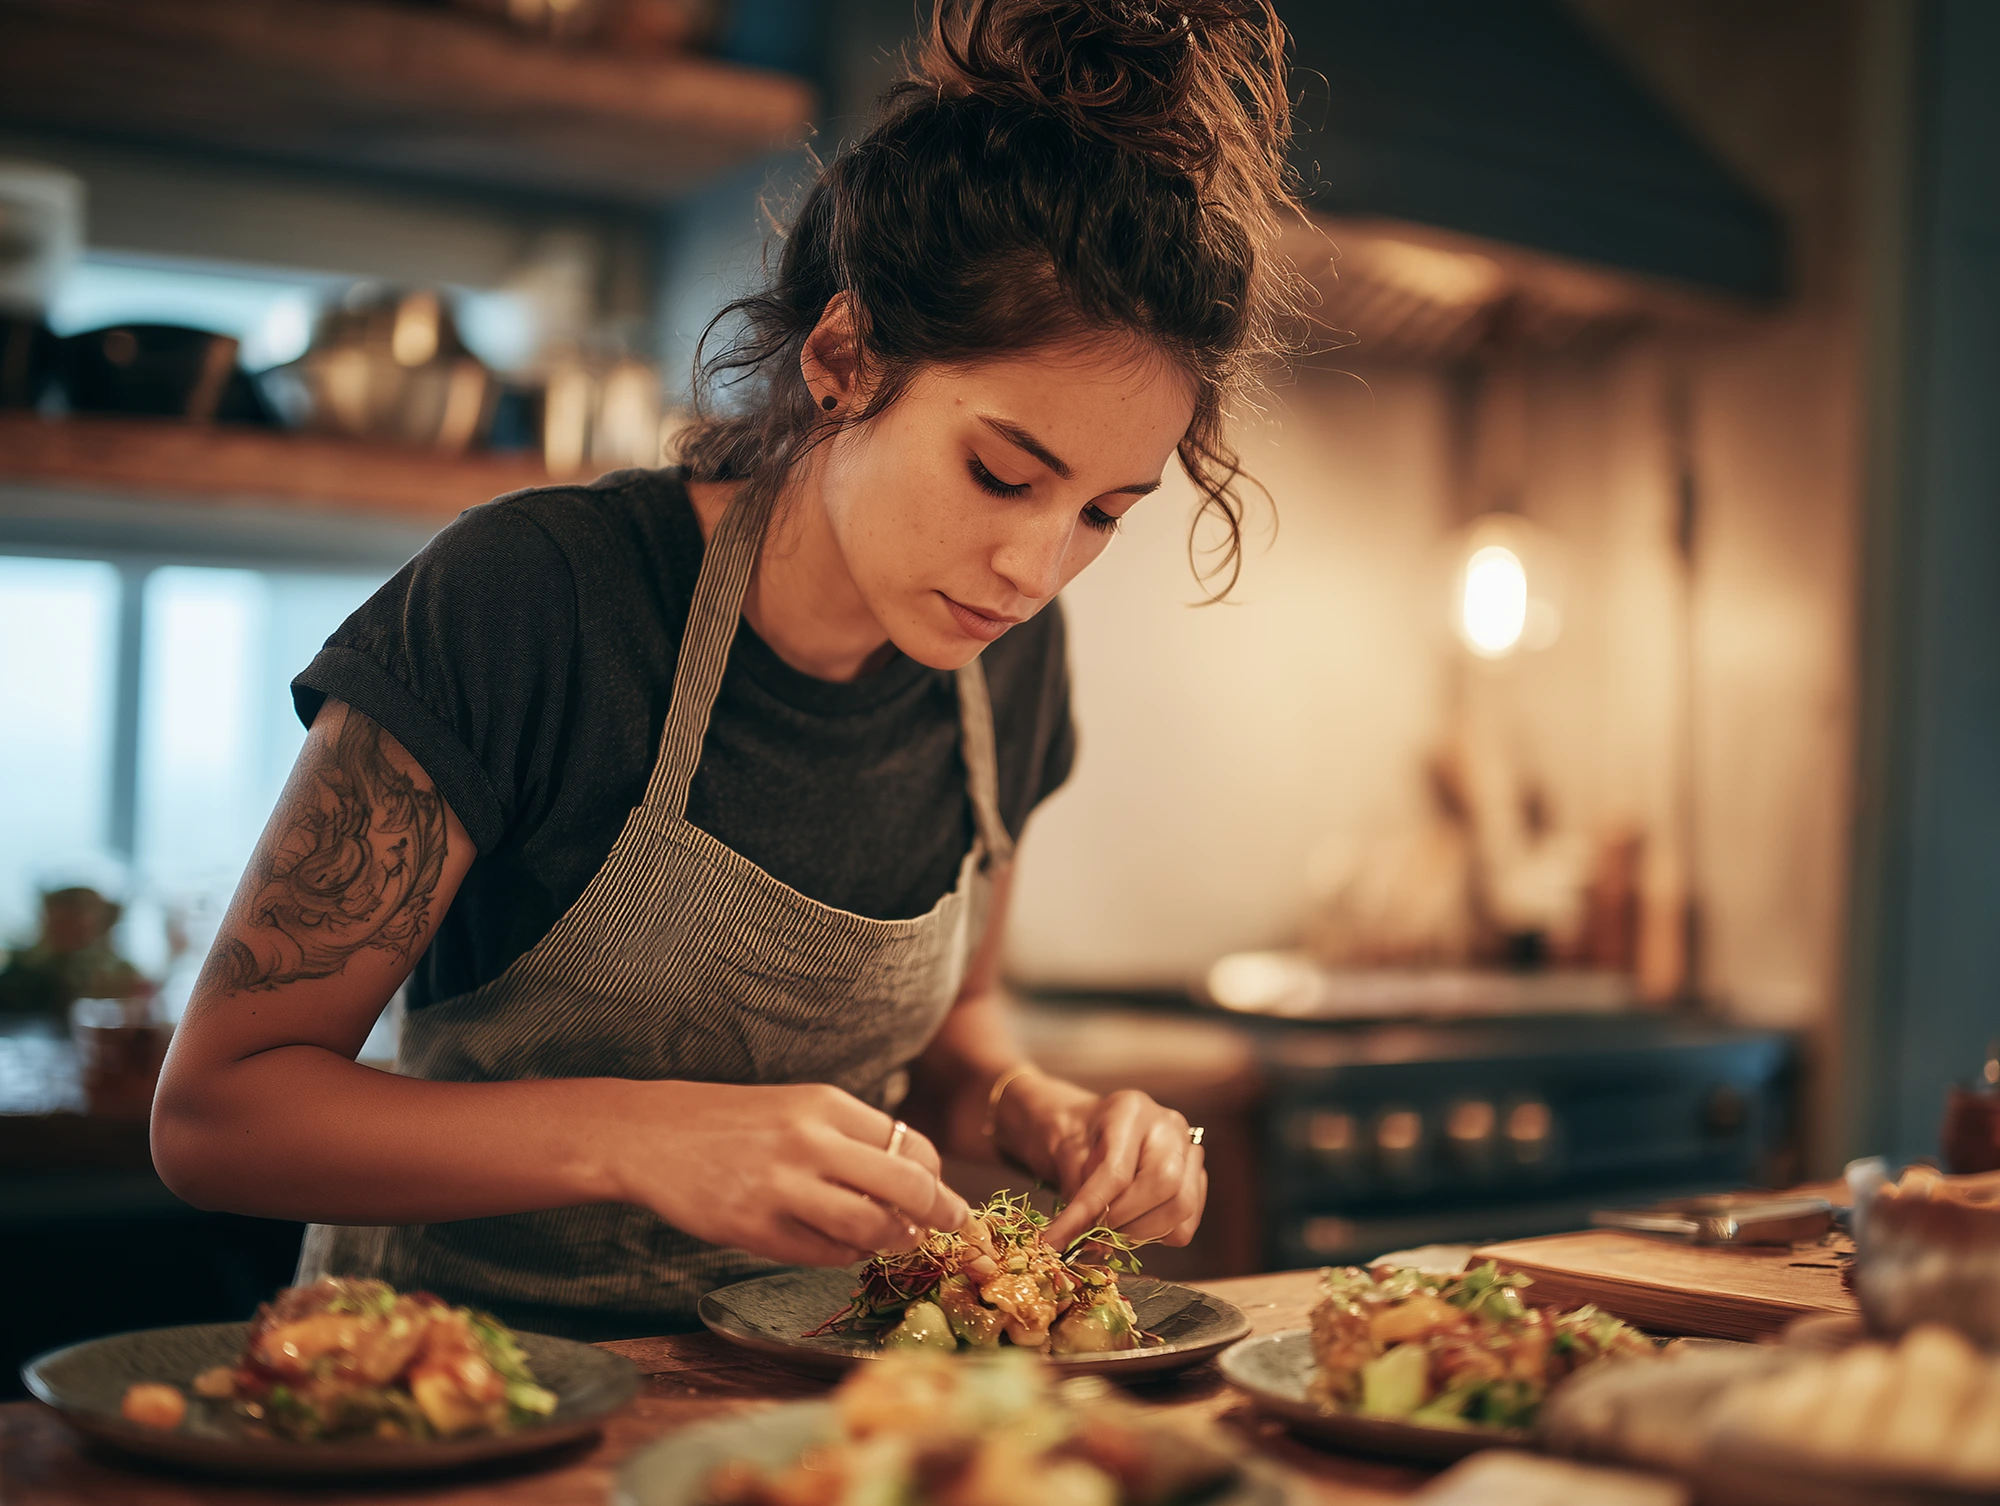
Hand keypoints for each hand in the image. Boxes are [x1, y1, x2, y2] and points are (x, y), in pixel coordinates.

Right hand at [613, 1081, 969, 1267]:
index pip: (913, 1147)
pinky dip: (845, 1255)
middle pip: (908, 1187)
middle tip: (949, 1229)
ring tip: (892, 1241)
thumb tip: (917, 1187)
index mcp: (826, 1105)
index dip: (938, 1180)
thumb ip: (853, 1141)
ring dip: (893, 1242)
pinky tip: (839, 1245)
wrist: (652, 1135)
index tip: (943, 1197)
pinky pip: (825, 1254)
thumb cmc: (736, 1124)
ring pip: (871, 1228)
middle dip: (939, 1214)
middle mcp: (810, 1141)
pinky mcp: (755, 1228)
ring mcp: (781, 1187)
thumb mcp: (799, 1110)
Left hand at [1006, 1078, 1206, 1249]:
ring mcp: (1189, 1152)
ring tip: (1109, 1231)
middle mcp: (1169, 1127)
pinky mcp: (1197, 1180)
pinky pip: (1186, 1223)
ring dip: (1140, 1232)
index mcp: (1131, 1111)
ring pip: (1181, 1206)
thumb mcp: (1060, 1150)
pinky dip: (1158, 1235)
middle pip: (1164, 1184)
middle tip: (1092, 1233)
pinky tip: (1132, 1225)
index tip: (1059, 1239)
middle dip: (1123, 1220)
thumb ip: (1073, 1188)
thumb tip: (1080, 1234)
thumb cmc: (1074, 1133)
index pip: (1117, 1170)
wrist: (1087, 1127)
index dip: (1088, 1211)